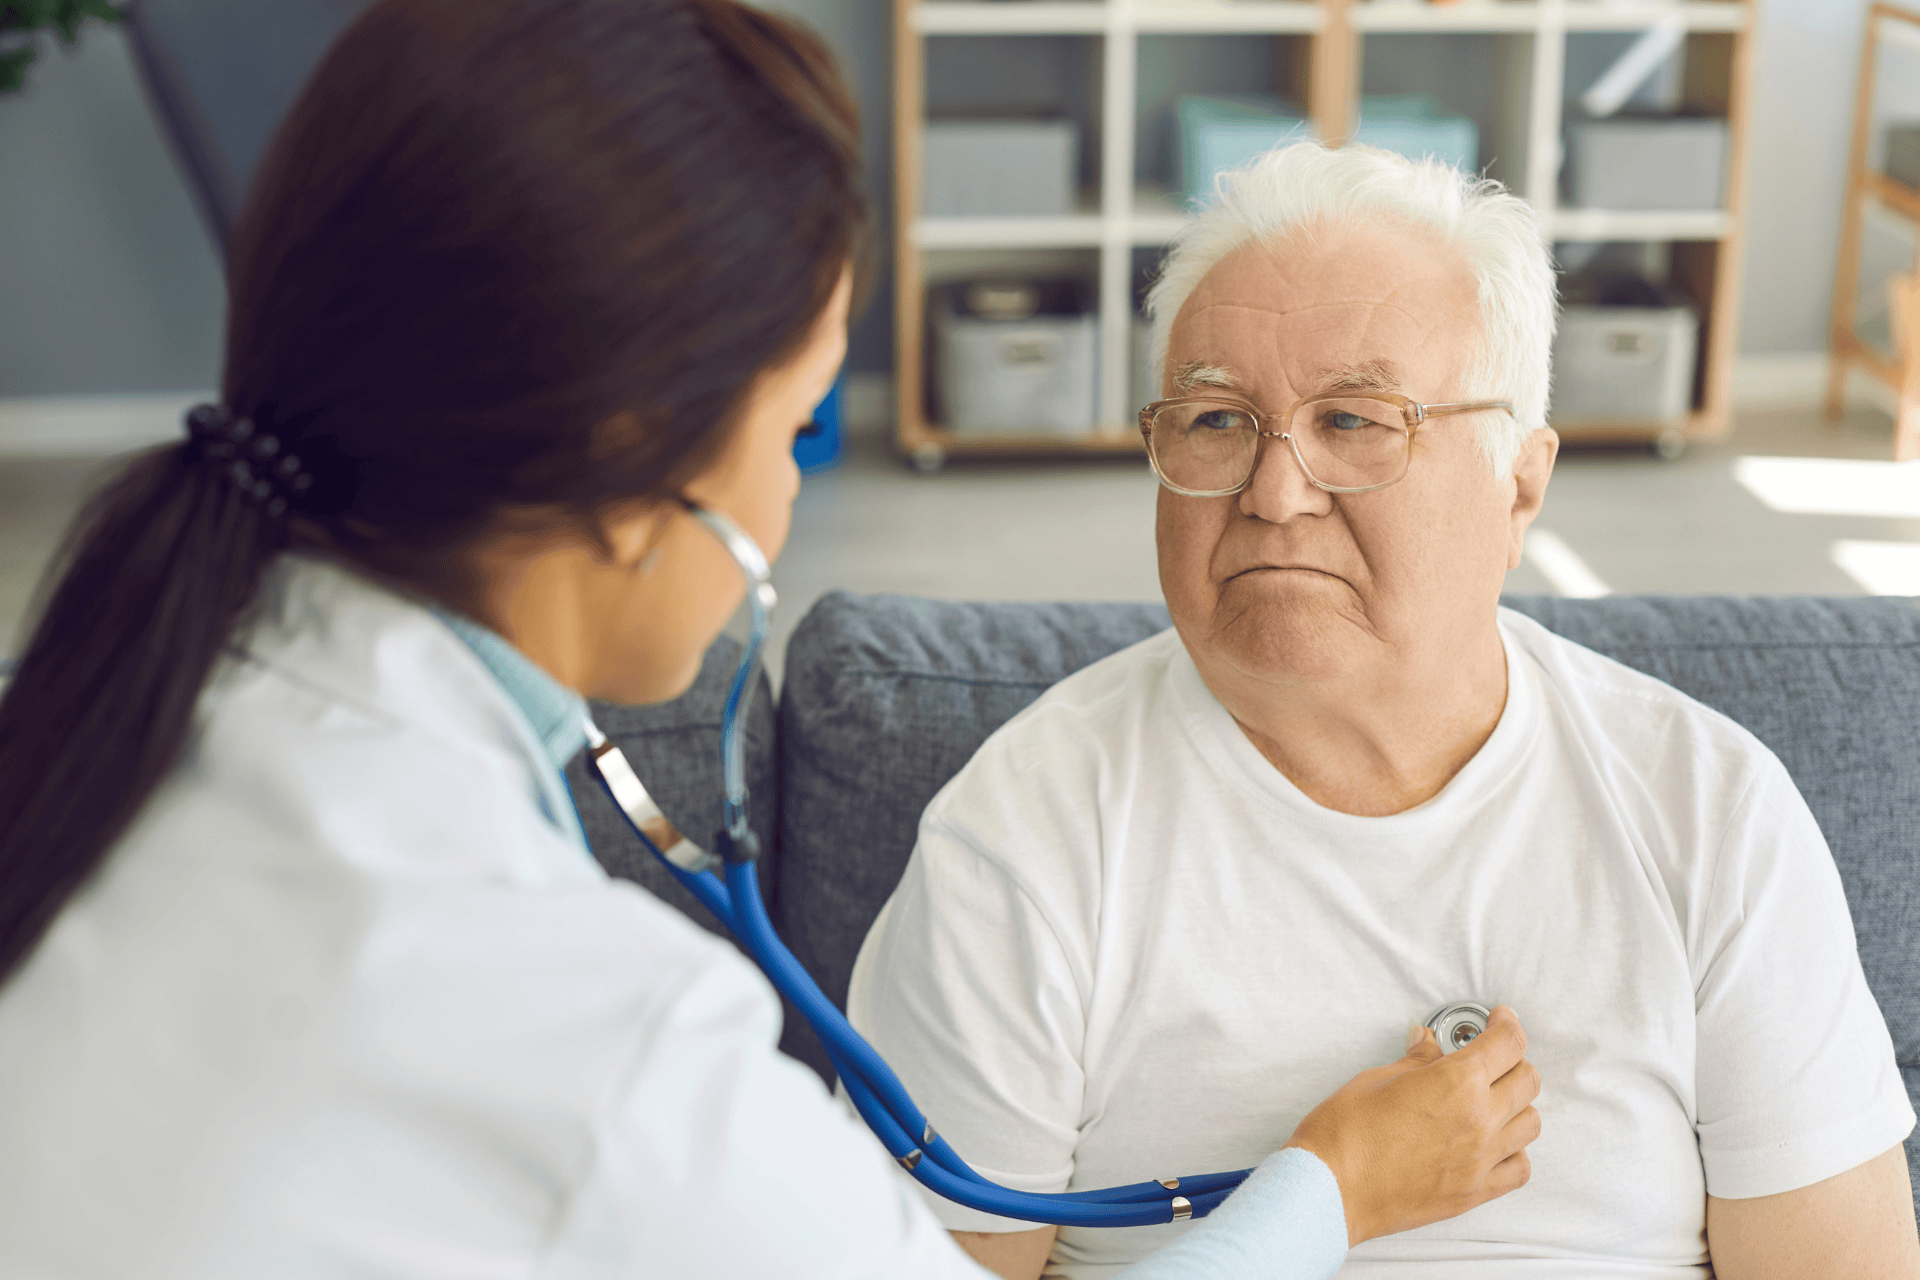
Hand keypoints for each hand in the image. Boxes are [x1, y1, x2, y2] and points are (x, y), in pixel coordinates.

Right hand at [1282, 1005, 1540, 1246]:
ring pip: (1530, 1123)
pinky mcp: (1474, 1191)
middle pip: (1527, 1080)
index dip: (1506, 1024)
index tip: (1499, 1020)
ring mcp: (1481, 1159)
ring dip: (1517, 1103)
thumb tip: (1427, 1045)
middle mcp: (1479, 1119)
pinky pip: (1519, 1168)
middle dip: (1512, 1059)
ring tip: (1493, 1097)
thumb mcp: (1377, 1078)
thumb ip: (1415, 1061)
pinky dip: (1515, 1150)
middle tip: (1491, 1054)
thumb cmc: (1346, 1133)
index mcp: (1457, 1082)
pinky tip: (1496, 1141)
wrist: (1331, 1188)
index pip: (1507, 1043)